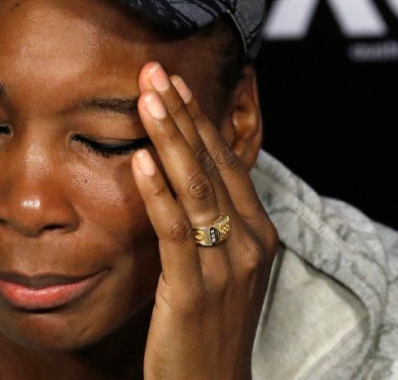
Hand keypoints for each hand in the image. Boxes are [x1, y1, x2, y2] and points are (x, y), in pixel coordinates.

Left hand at [131, 62, 278, 379]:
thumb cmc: (210, 326)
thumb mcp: (220, 267)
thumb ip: (209, 223)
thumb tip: (180, 179)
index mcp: (257, 233)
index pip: (227, 163)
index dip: (200, 121)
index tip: (177, 84)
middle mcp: (248, 242)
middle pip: (214, 164)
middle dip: (183, 114)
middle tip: (157, 71)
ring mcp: (225, 266)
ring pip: (197, 188)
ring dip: (170, 139)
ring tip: (147, 98)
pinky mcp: (193, 291)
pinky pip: (176, 232)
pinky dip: (158, 193)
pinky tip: (140, 161)